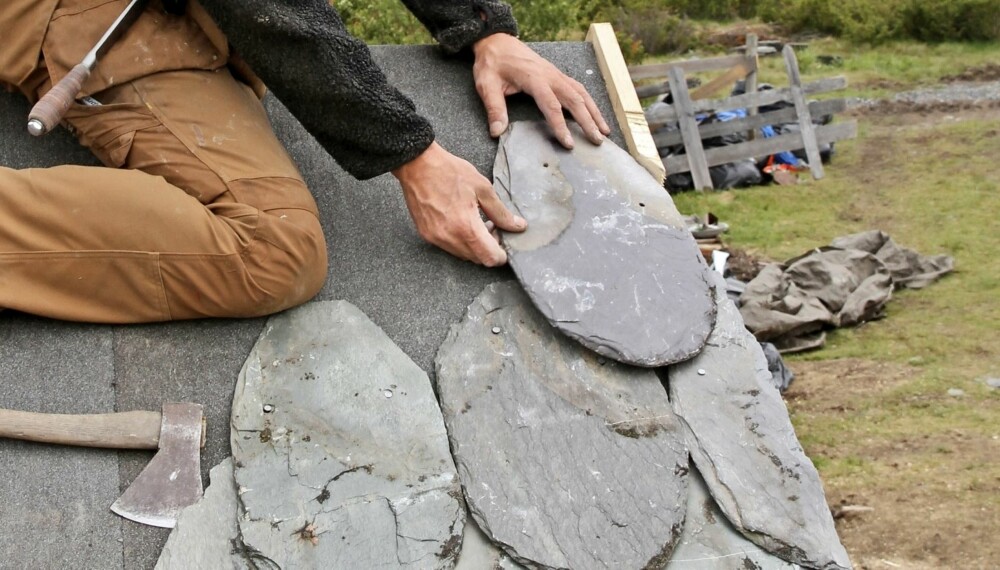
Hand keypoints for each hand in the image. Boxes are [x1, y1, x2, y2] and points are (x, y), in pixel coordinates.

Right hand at [392, 142, 525, 265]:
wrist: (417, 165)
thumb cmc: (450, 172)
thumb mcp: (483, 188)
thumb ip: (501, 212)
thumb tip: (518, 226)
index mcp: (466, 227)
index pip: (489, 258)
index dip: (501, 255)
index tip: (505, 243)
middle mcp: (450, 238)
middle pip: (477, 259)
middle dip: (489, 248)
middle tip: (492, 226)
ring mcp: (436, 238)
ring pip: (463, 255)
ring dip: (474, 245)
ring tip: (476, 222)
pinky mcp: (426, 235)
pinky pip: (449, 247)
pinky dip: (460, 240)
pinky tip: (461, 221)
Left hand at [472, 33, 610, 148]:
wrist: (497, 41)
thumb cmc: (492, 63)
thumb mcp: (486, 85)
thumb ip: (494, 108)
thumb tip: (497, 131)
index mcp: (534, 79)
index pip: (551, 105)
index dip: (560, 126)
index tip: (568, 143)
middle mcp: (550, 76)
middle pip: (575, 100)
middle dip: (588, 121)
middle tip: (597, 141)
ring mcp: (556, 74)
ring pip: (581, 93)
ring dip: (594, 112)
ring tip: (604, 131)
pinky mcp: (557, 75)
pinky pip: (578, 88)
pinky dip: (589, 102)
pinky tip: (594, 114)